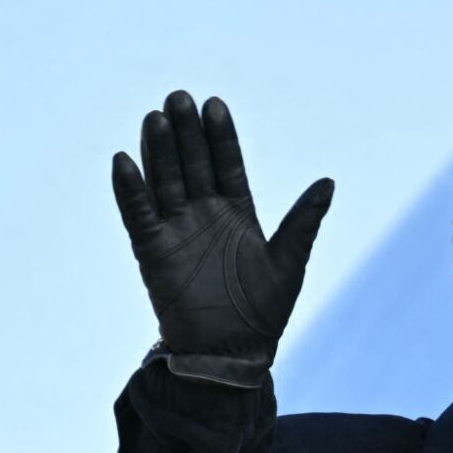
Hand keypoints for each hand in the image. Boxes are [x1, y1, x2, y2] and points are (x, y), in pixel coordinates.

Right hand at [110, 90, 333, 376]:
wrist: (230, 355)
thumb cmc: (264, 313)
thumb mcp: (289, 263)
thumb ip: (303, 221)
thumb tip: (327, 182)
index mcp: (238, 212)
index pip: (227, 164)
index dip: (221, 136)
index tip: (215, 105)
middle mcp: (204, 215)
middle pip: (193, 164)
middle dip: (187, 132)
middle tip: (179, 97)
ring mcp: (177, 230)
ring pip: (165, 181)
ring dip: (160, 150)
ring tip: (156, 117)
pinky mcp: (152, 251)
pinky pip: (138, 215)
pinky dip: (130, 190)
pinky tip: (124, 160)